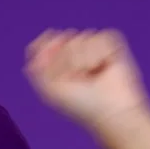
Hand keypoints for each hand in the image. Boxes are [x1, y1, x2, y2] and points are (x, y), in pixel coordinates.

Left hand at [24, 28, 149, 132]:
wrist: (109, 110)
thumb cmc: (82, 104)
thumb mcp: (51, 89)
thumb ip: (38, 67)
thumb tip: (37, 45)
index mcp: (61, 58)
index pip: (46, 40)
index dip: (49, 51)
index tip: (59, 73)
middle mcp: (77, 49)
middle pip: (62, 38)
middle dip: (67, 61)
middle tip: (78, 79)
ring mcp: (95, 46)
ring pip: (81, 37)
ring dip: (84, 60)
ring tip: (92, 75)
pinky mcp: (112, 44)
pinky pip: (99, 38)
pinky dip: (98, 56)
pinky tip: (104, 68)